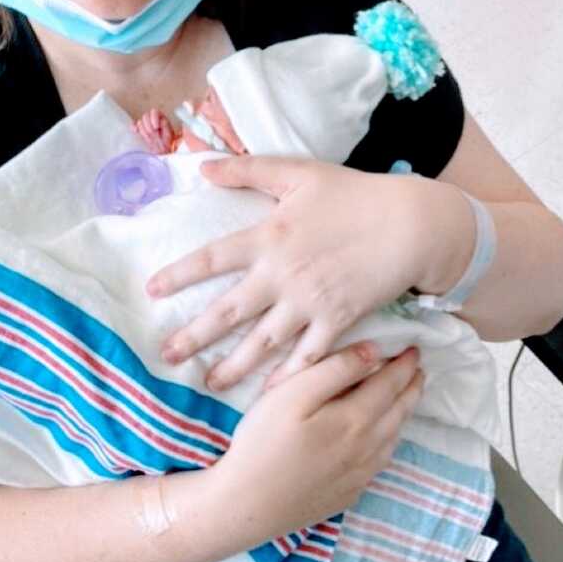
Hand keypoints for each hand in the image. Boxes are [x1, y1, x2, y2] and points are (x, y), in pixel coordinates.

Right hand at [134, 108, 175, 154]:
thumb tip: (161, 120)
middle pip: (145, 116)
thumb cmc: (168, 141)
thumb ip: (165, 125)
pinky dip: (134, 128)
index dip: (154, 118)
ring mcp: (145, 124)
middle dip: (148, 126)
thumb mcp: (169, 133)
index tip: (156, 127)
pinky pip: (134, 126)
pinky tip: (136, 131)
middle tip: (153, 133)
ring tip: (150, 137)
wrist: (164, 149)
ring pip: (140, 122)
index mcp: (160, 116)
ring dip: (144, 130)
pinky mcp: (140, 130)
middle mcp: (152, 118)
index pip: (154, 111)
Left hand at [147, 155, 445, 389]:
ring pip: (262, 342)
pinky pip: (307, 357)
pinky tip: (270, 396)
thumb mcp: (298, 173)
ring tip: (210, 384)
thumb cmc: (354, 194)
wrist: (410, 223)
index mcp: (267, 237)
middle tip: (166, 356)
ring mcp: (308, 302)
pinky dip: (288, 378)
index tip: (152, 291)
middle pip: (227, 311)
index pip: (211, 258)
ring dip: (234, 366)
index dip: (179, 274)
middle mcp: (281, 274)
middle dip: (194, 336)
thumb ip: (249, 169)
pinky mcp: (337, 321)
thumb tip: (204, 165)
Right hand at [205, 341, 423, 549]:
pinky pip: (380, 462)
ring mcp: (359, 475)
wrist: (247, 504)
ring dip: (403, 414)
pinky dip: (389, 441)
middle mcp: (367, 448)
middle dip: (411, 387)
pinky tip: (381, 439)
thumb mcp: (292, 395)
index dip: (403, 365)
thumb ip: (334, 370)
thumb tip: (373, 352)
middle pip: (398, 412)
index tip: (413, 349)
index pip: (390, 385)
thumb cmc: (263, 442)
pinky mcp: (348, 493)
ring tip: (405, 398)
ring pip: (393, 438)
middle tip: (418, 370)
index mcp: (355, 419)